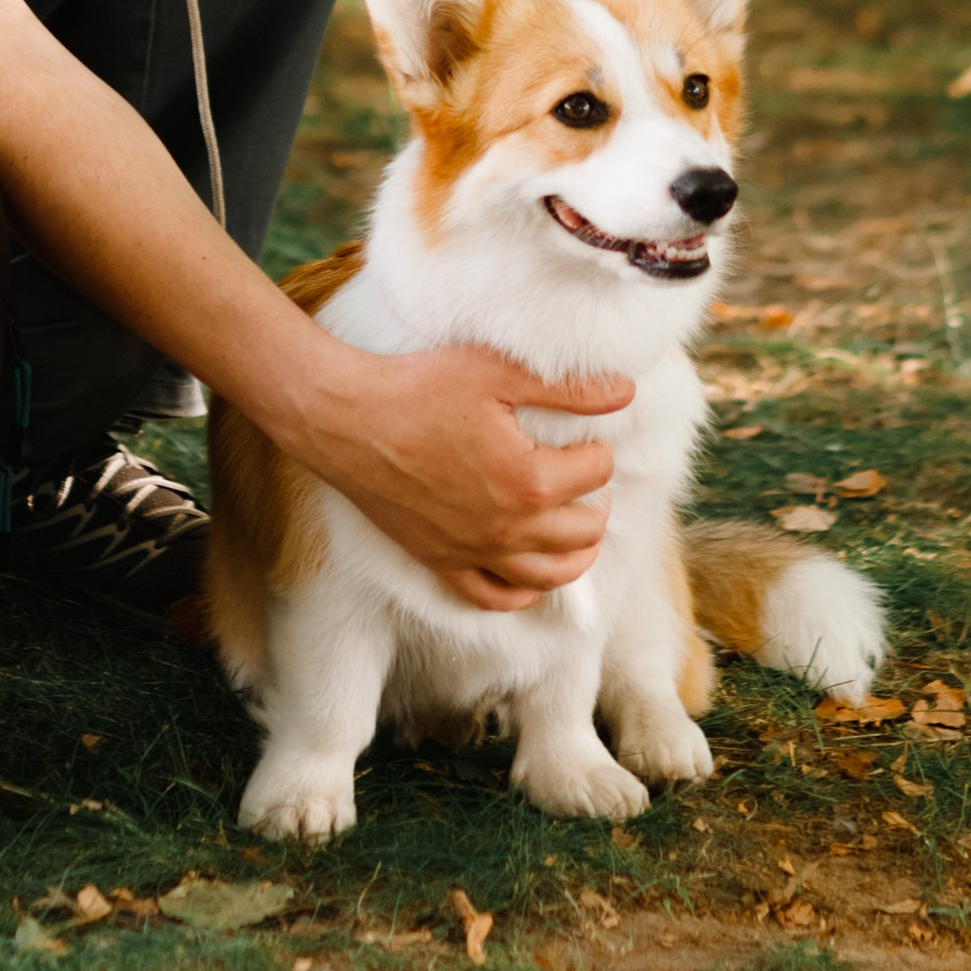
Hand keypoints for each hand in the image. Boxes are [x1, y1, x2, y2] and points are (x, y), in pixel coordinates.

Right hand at [292, 336, 632, 609]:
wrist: (346, 417)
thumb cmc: (417, 388)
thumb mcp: (496, 372)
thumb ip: (567, 387)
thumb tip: (624, 392)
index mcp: (530, 481)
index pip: (595, 473)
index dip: (597, 449)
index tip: (584, 434)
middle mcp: (508, 530)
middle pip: (583, 532)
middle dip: (596, 505)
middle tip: (588, 480)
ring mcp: (474, 552)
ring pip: (549, 577)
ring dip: (576, 556)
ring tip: (580, 530)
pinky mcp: (441, 562)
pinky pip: (493, 597)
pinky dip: (521, 593)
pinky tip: (528, 574)